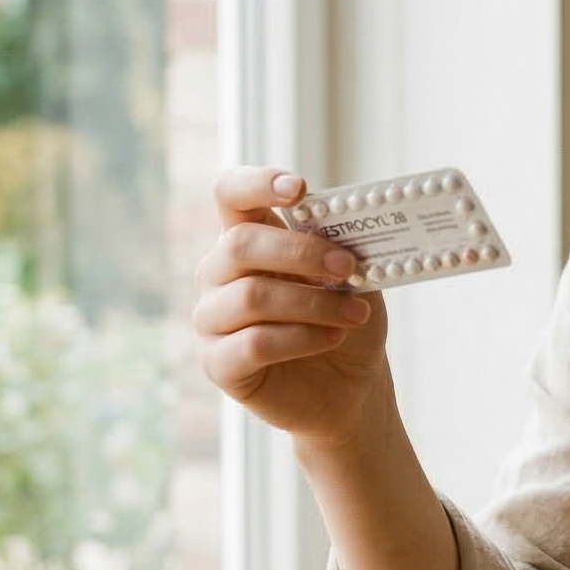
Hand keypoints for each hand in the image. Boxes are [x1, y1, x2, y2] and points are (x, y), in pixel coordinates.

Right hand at [193, 167, 393, 440]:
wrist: (352, 386)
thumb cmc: (346, 320)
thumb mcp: (353, 277)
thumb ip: (340, 247)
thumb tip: (341, 222)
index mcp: (249, 239)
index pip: (231, 195)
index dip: (257, 183)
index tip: (299, 189)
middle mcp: (219, 274)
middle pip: (240, 244)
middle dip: (302, 252)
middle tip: (349, 267)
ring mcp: (212, 319)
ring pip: (251, 297)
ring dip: (314, 304)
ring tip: (357, 314)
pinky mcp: (218, 364)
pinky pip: (254, 343)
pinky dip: (302, 338)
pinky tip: (333, 338)